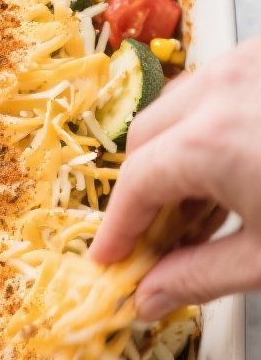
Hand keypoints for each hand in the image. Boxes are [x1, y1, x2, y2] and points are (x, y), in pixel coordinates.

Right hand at [88, 38, 260, 317]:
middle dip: (145, 190)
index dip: (119, 229)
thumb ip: (198, 277)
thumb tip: (148, 296)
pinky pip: (221, 88)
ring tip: (206, 210)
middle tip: (159, 241)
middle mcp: (226, 85)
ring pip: (181, 106)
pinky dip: (212, 128)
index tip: (112, 259)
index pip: (137, 185)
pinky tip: (238, 171)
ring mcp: (252, 63)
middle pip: (147, 136)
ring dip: (178, 157)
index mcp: (213, 139)